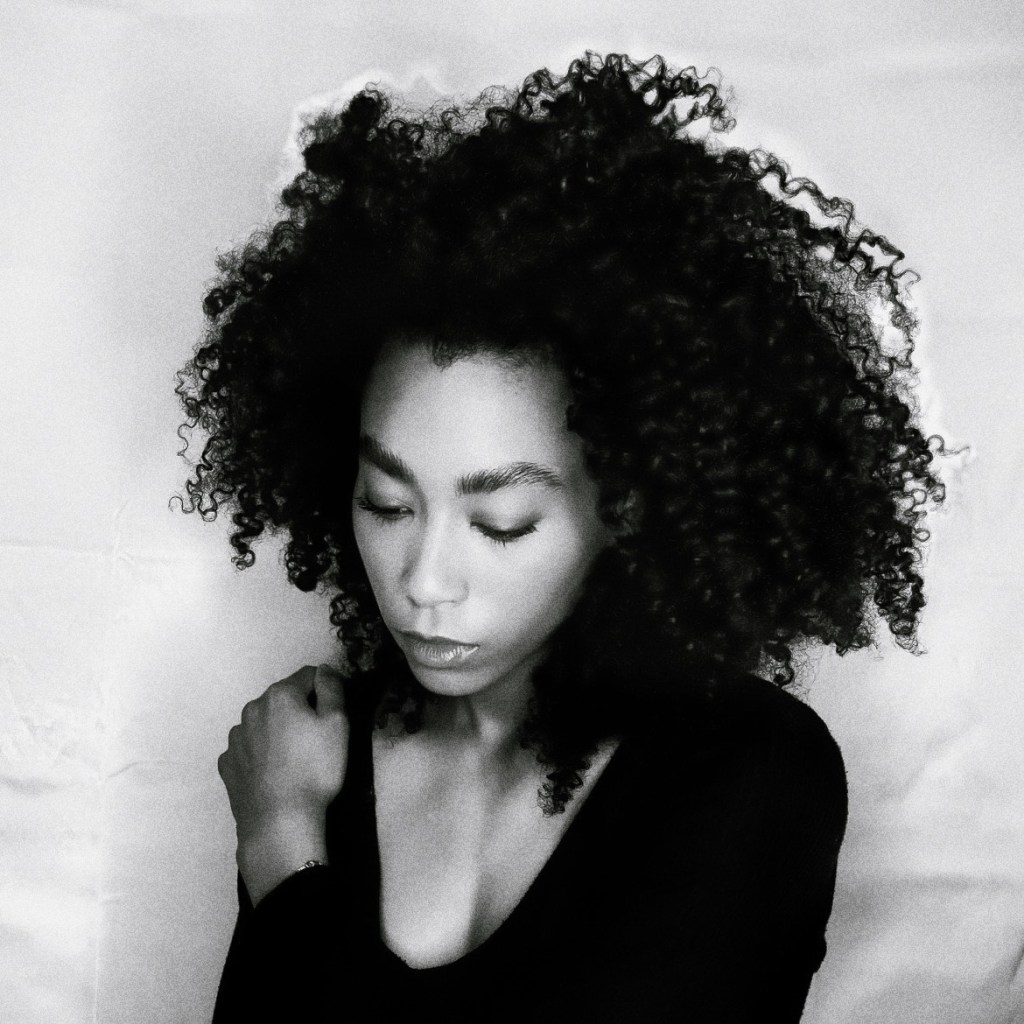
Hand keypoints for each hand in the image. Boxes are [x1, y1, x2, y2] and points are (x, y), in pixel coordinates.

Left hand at [217, 664, 348, 903]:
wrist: (279, 821)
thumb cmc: (315, 769)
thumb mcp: (337, 724)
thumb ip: (332, 688)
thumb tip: (324, 670)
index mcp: (280, 695)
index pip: (308, 675)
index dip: (325, 690)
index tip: (333, 715)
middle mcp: (251, 709)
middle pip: (283, 698)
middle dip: (298, 710)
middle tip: (315, 740)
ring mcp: (235, 738)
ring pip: (263, 722)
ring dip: (277, 730)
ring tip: (292, 760)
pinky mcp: (227, 764)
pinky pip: (248, 748)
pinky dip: (260, 753)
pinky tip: (272, 773)